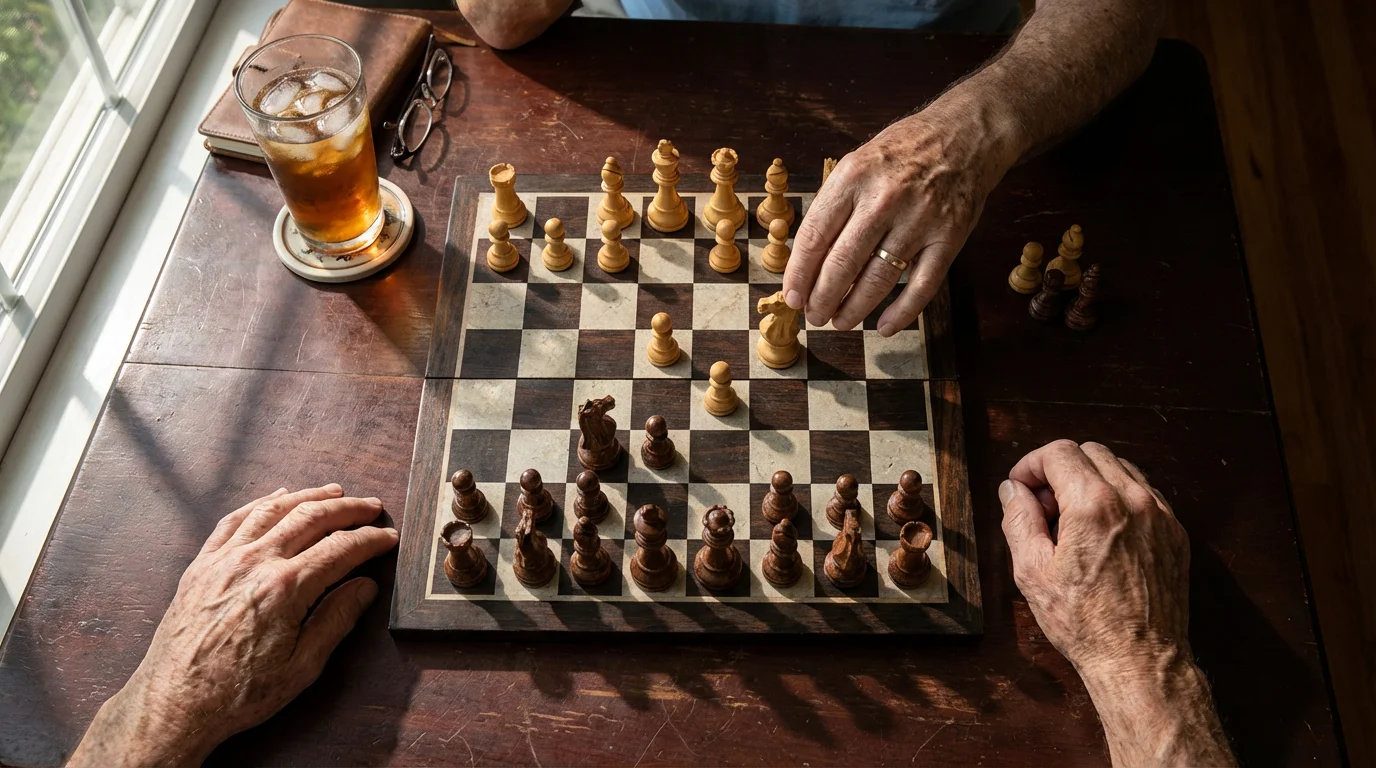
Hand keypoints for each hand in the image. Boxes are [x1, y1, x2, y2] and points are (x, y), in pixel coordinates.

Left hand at [70, 484, 398, 766]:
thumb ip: (336, 620)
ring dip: (308, 496)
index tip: (386, 537)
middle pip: (311, 518)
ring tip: (333, 492)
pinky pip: (234, 520)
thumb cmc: (237, 693)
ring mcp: (224, 560)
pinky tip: (278, 496)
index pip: (340, 549)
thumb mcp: (302, 667)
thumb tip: (365, 587)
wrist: (174, 704)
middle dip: (347, 509)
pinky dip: (260, 502)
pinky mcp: (202, 565)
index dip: (369, 540)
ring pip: (274, 509)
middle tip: (371, 507)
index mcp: (284, 589)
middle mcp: (254, 563)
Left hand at [783, 97, 1019, 334]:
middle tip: (814, 316)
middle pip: (842, 264)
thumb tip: (806, 259)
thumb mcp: (858, 163)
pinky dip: (901, 312)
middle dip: (822, 299)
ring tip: (840, 322)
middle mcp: (884, 199)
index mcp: (853, 178)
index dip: (799, 275)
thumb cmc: (903, 152)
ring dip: (854, 309)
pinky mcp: (949, 237)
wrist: (965, 133)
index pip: (814, 238)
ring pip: (878, 280)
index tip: (792, 297)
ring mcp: (919, 219)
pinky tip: (883, 326)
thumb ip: (835, 205)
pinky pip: (922, 286)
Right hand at [1000, 440, 1234, 764]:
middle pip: (1091, 452)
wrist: (1140, 660)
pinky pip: (1143, 494)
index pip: (1059, 452)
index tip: (1021, 486)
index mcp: (1093, 505)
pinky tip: (1102, 532)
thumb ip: (1019, 519)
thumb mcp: (1032, 571)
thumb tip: (1012, 490)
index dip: (1031, 464)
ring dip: (1090, 480)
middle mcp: (1133, 500)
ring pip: (1120, 469)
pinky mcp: (1175, 533)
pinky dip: (1118, 499)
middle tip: (1043, 504)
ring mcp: (1160, 515)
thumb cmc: (1085, 622)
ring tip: (1072, 520)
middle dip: (1060, 469)